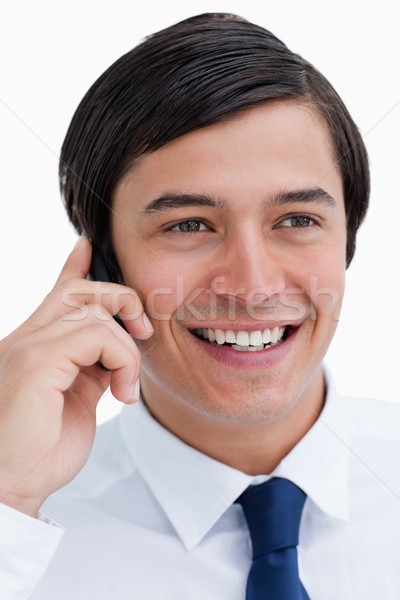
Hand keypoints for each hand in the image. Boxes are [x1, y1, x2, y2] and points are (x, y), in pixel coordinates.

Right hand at [0, 237, 152, 516]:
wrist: (12, 487)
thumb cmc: (42, 449)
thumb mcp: (76, 399)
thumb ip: (92, 366)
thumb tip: (115, 347)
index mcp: (33, 345)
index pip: (56, 294)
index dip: (73, 268)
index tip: (86, 248)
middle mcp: (25, 338)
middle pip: (78, 291)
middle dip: (120, 299)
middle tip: (143, 329)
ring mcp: (26, 345)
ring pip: (96, 314)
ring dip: (127, 350)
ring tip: (126, 386)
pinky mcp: (36, 360)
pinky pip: (96, 335)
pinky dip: (121, 360)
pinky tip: (120, 392)